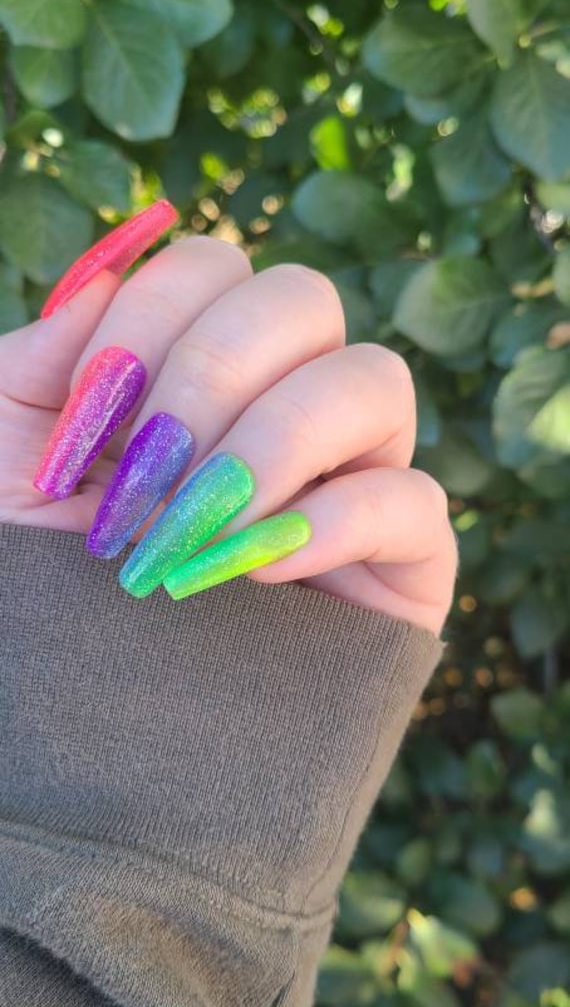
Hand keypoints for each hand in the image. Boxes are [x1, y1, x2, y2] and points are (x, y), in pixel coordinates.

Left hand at [0, 235, 457, 634]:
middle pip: (305, 300)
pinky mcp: (402, 563)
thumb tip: (102, 279)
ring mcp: (352, 478)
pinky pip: (413, 501)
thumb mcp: (4, 464)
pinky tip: (258, 568)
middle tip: (146, 471)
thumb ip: (40, 363)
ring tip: (193, 525)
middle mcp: (284, 403)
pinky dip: (336, 521)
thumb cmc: (36, 592)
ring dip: (272, 442)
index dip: (151, 317)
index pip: (216, 267)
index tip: (87, 413)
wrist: (86, 738)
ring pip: (377, 382)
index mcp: (197, 368)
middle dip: (212, 373)